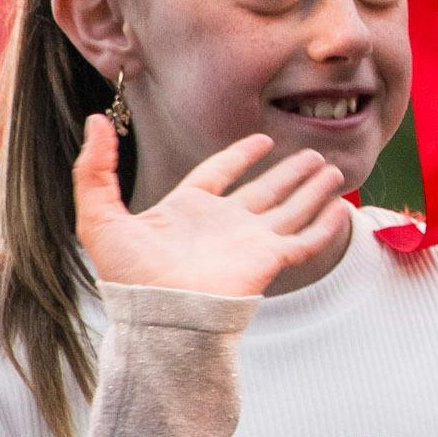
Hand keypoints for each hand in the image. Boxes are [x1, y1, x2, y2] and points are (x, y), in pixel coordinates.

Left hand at [73, 118, 357, 297]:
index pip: (219, 174)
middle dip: (290, 174)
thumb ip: (94, 168)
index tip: (263, 141)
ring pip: (290, 209)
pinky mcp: (269, 261)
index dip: (240, 156)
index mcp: (186, 211)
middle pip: (265, 191)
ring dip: (313, 190)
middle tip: (315, 155)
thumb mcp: (98, 214)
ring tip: (334, 170)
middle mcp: (222, 225)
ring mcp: (248, 243)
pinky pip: (305, 240)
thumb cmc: (126, 274)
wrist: (157, 315)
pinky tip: (342, 208)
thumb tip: (96, 121)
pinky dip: (326, 225)